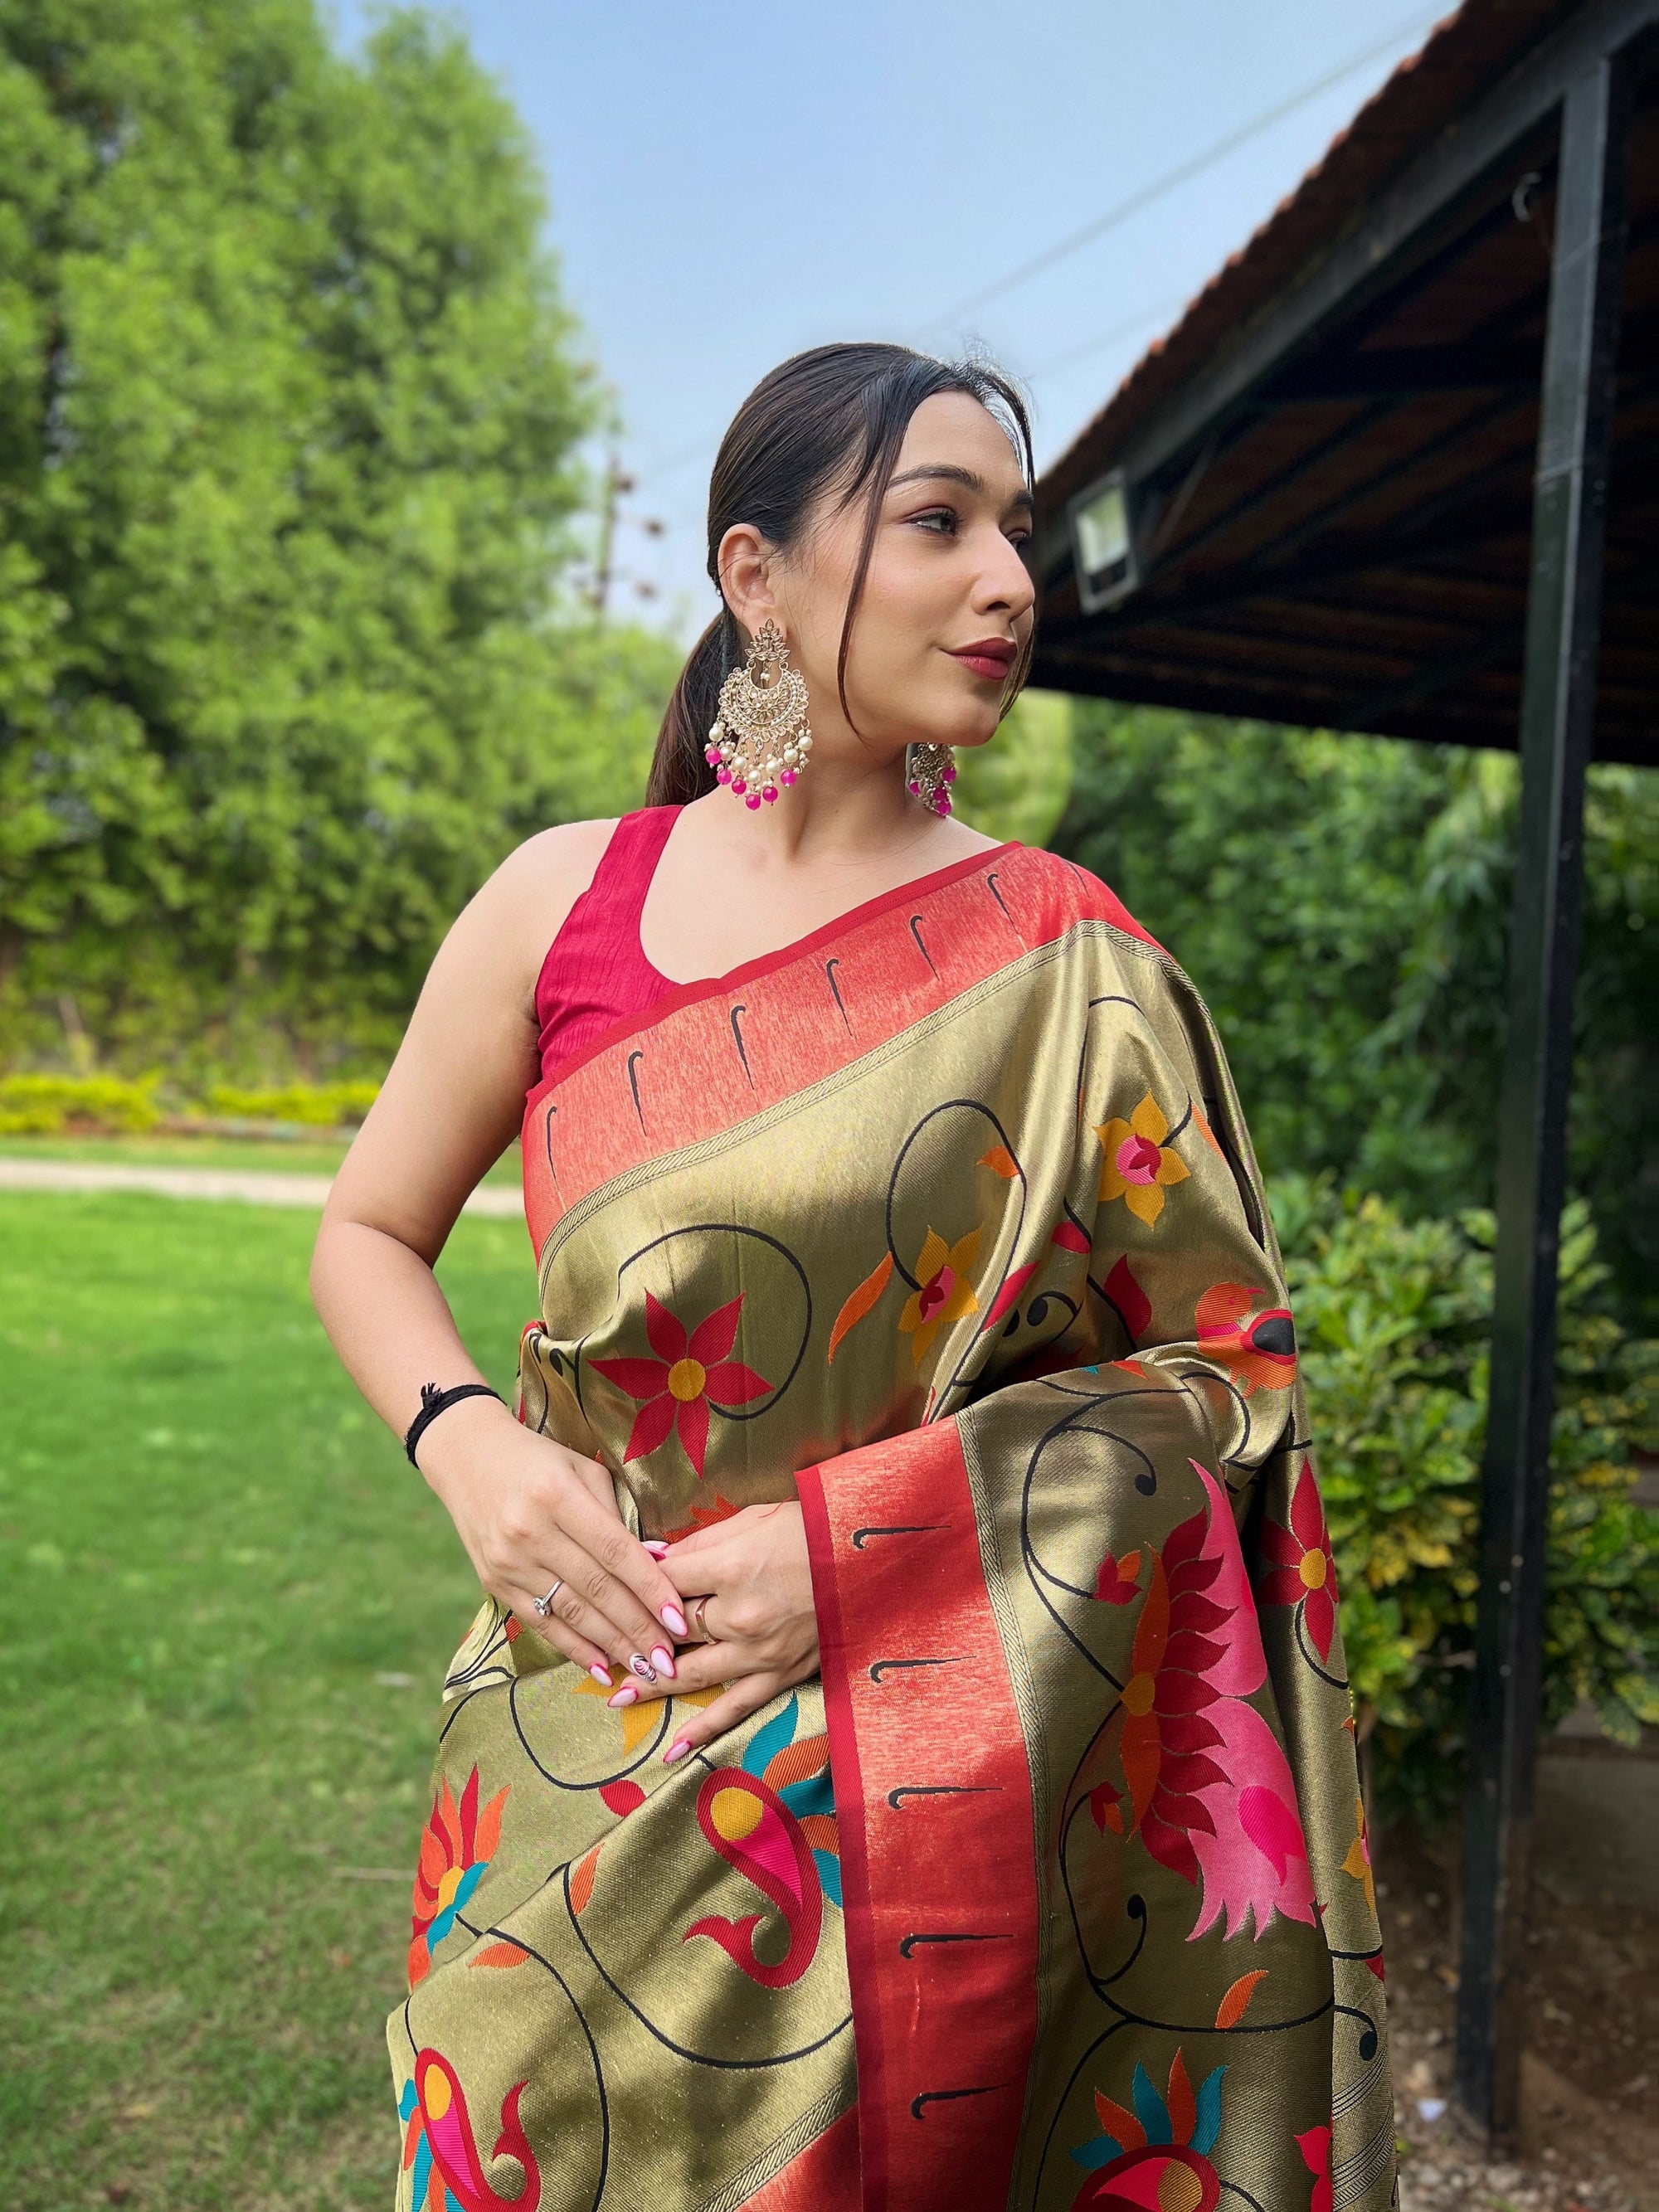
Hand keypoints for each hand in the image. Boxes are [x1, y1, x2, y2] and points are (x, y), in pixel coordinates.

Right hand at [417, 1396, 688, 1688]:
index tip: (678, 1619)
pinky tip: (603, 1668)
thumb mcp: (583, 1469)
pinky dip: (574, 1648)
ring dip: (612, 1645)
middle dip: (638, 1628)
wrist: (468, 1457)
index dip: (649, 1588)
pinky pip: (541, 1622)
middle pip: (596, 1588)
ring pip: (571, 1612)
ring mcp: (508, 1561)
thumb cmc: (540, 1460)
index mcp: (557, 1494)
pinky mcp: (495, 1582)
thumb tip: (657, 1563)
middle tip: (669, 1661)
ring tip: (646, 1669)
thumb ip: (616, 1514)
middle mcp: (530, 1530)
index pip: (614, 1550)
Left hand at [618, 1501, 819, 1761]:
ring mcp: (760, 1651)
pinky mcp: (780, 1675)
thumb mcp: (751, 1519)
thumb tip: (652, 1558)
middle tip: (601, 1651)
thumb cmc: (810, 1529)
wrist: (870, 1557)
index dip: (634, 1586)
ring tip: (617, 1696)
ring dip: (650, 1686)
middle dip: (633, 1641)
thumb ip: (698, 1544)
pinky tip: (670, 1750)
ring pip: (691, 1674)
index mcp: (730, 1567)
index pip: (663, 1583)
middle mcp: (739, 1615)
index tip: (612, 1591)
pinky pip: (734, 1709)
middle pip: (669, 1633)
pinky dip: (701, 1731)